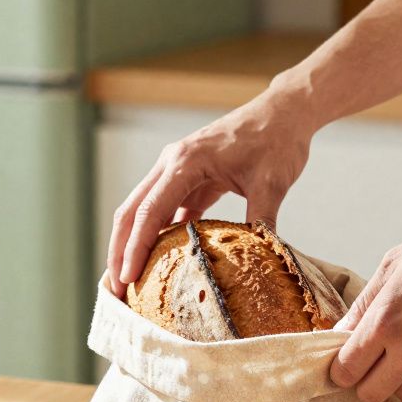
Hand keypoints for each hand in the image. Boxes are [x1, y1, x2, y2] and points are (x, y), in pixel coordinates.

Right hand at [106, 81, 320, 296]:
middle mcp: (171, 163)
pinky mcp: (187, 177)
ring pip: (142, 210)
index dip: (136, 248)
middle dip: (120, 251)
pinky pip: (163, 209)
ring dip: (133, 244)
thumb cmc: (277, 140)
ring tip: (130, 281)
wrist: (283, 111)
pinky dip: (156, 235)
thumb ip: (262, 219)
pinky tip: (156, 262)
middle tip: (118, 290)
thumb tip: (262, 258)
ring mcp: (175, 169)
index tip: (128, 278)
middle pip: (131, 211)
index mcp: (186, 162)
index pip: (150, 211)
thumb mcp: (272, 183)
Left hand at [330, 212, 401, 401]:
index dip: (338, 369)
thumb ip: (363, 304)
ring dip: (393, 380)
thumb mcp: (393, 265)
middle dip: (362, 381)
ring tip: (396, 353)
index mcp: (385, 322)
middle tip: (366, 362)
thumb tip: (340, 332)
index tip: (342, 359)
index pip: (345, 370)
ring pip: (401, 394)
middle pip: (370, 394)